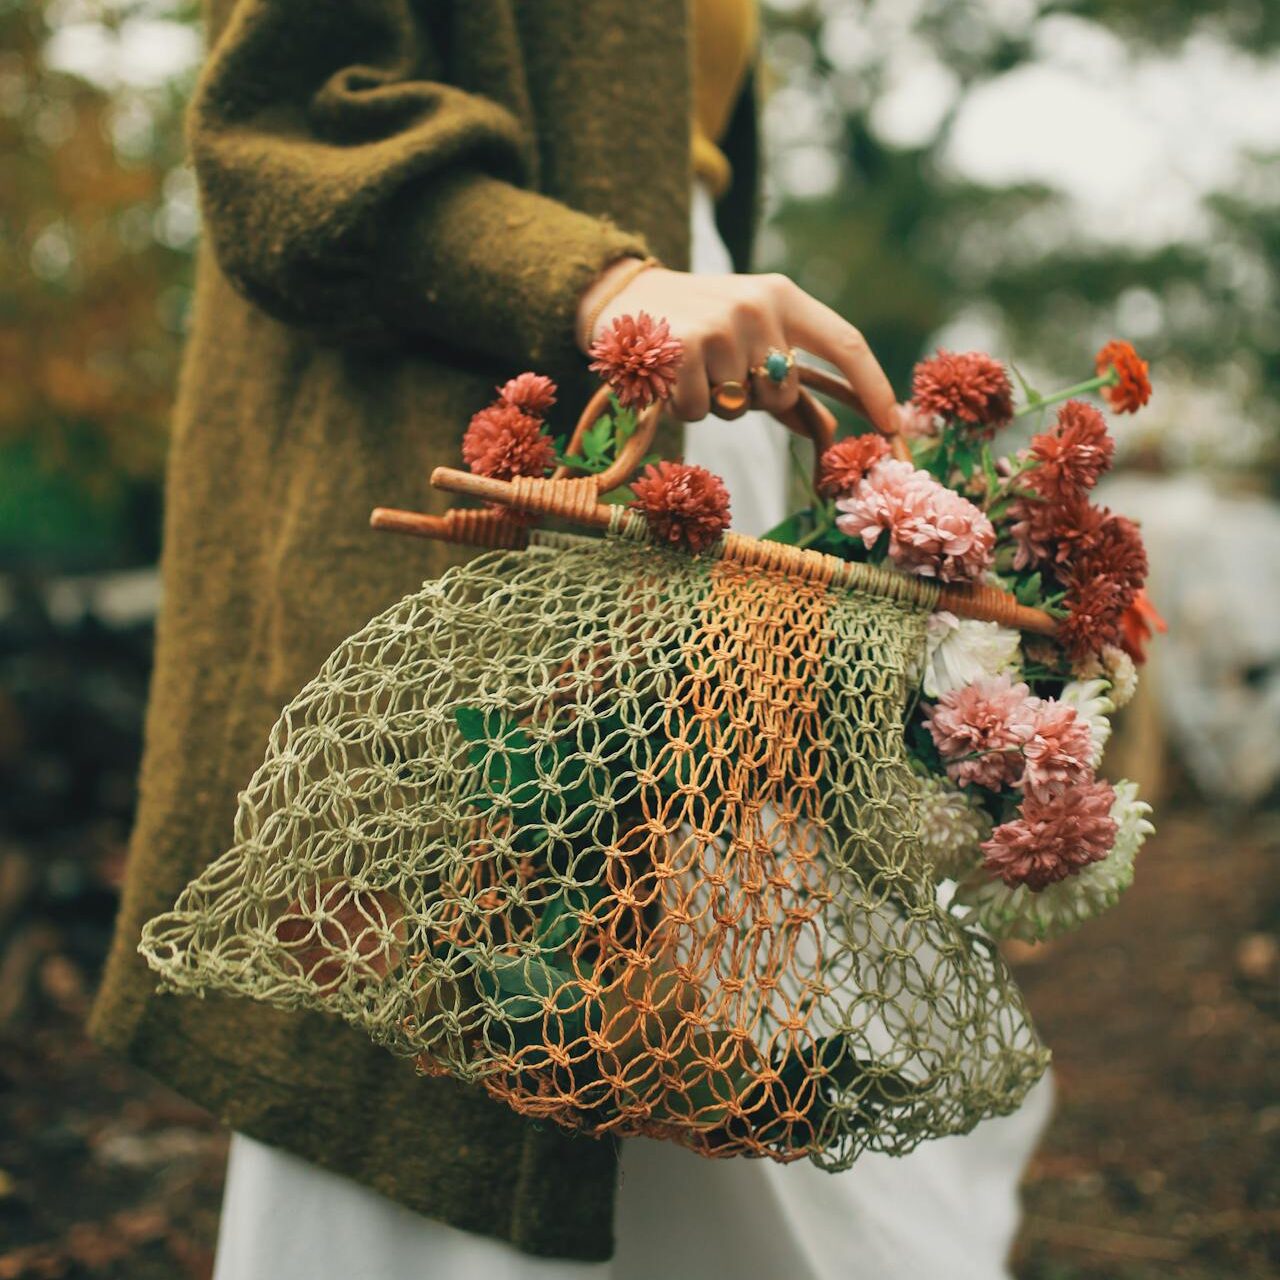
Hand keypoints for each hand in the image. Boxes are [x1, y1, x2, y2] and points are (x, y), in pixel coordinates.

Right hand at [576, 264, 896, 430]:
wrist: (623, 298)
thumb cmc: (696, 326)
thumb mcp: (748, 336)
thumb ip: (788, 379)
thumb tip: (827, 434)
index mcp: (784, 296)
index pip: (846, 344)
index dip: (873, 387)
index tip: (893, 426)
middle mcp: (759, 305)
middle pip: (783, 393)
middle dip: (754, 401)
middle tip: (719, 372)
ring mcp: (722, 324)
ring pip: (738, 407)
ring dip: (714, 402)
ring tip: (690, 367)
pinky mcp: (686, 347)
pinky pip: (702, 411)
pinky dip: (683, 405)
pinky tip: (669, 375)